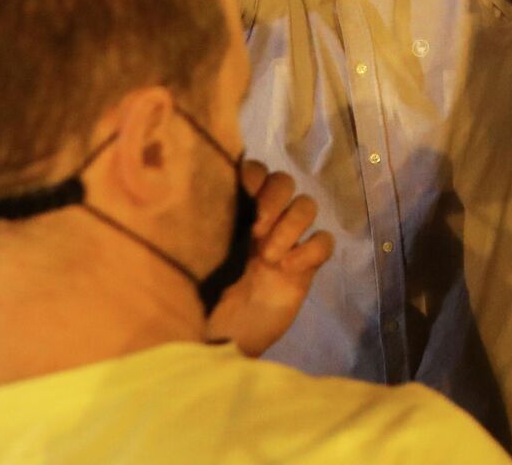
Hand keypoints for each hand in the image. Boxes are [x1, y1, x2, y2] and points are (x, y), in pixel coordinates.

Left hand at [206, 164, 334, 356]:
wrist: (221, 341)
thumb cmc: (203, 300)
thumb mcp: (196, 261)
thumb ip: (200, 229)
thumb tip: (186, 196)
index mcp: (237, 212)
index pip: (255, 171)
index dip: (254, 176)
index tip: (242, 197)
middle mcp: (265, 220)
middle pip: (285, 181)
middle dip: (274, 199)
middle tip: (256, 231)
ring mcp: (289, 241)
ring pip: (307, 205)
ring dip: (291, 225)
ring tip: (269, 257)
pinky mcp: (307, 266)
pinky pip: (324, 241)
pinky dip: (309, 250)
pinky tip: (288, 269)